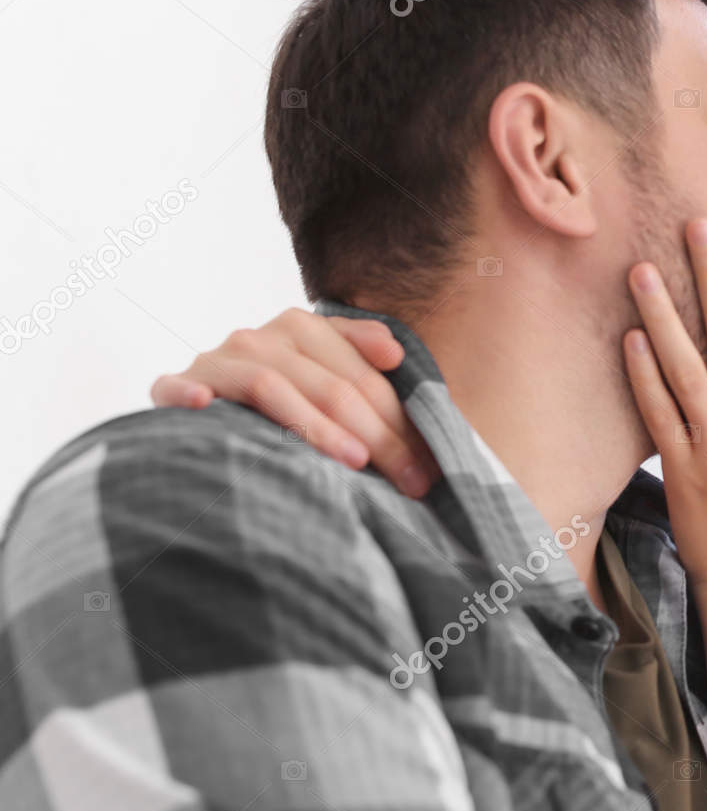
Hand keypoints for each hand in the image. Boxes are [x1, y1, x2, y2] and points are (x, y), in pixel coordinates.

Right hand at [150, 308, 438, 497]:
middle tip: (409, 480)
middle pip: (330, 386)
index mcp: (301, 329)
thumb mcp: (327, 380)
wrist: (203, 414)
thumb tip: (396, 353)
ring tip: (354, 461)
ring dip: (315, 425)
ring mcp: (216, 362)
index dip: (400, 421)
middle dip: (377, 435)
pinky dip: (188, 393)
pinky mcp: (174, 386)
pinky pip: (180, 386)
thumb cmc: (281, 409)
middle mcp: (259, 338)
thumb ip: (363, 365)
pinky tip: (203, 406)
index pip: (363, 377)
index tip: (428, 466)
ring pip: (273, 386)